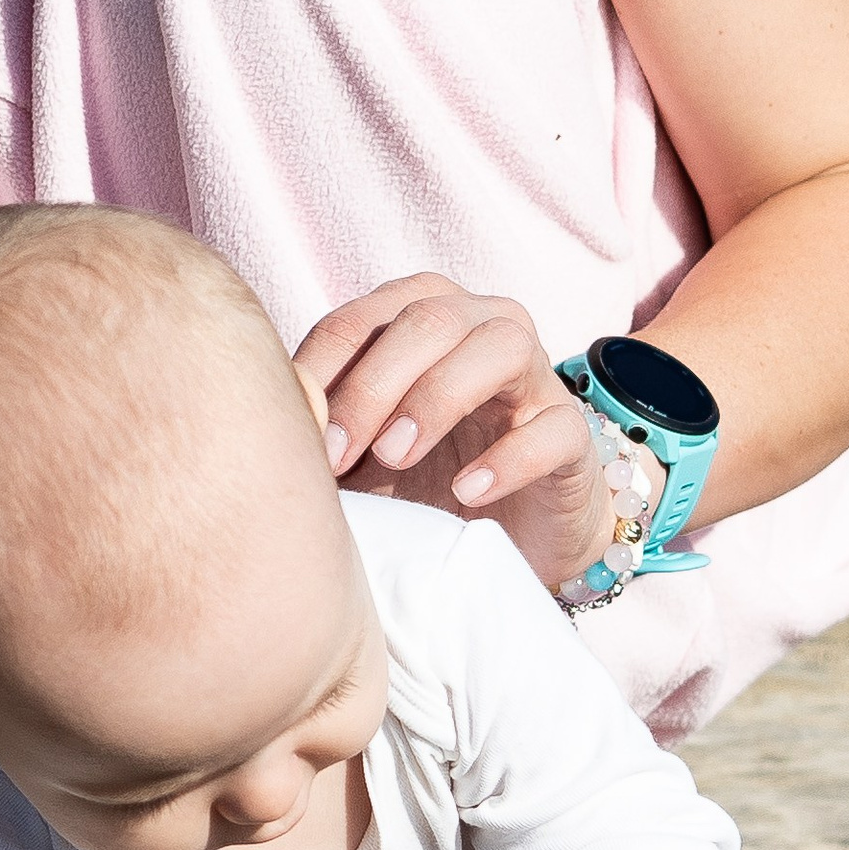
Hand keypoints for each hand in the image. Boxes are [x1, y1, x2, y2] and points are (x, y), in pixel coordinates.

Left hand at [293, 274, 611, 592]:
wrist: (508, 533)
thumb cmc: (422, 477)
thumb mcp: (360, 450)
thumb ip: (323, 423)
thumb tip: (273, 415)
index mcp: (420, 315)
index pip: (362, 319)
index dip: (323, 369)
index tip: (297, 430)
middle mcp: (483, 324)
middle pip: (428, 320)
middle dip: (373, 385)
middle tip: (337, 454)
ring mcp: (536, 375)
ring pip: (498, 348)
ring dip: (436, 398)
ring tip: (395, 457)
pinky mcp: (575, 433)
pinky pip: (552, 427)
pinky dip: (507, 457)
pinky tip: (468, 491)